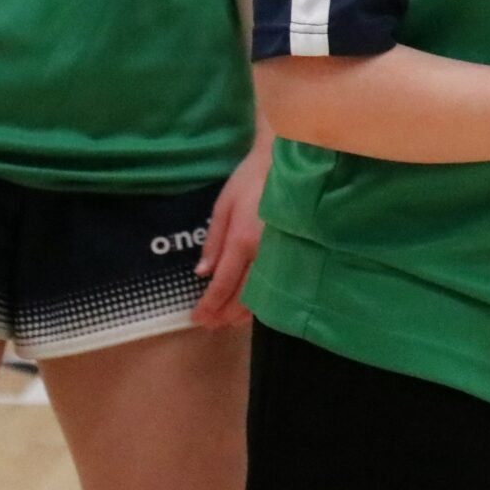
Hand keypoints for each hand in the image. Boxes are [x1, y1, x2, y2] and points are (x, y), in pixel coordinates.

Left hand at [192, 134, 270, 328]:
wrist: (286, 165)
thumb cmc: (250, 181)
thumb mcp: (223, 206)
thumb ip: (213, 242)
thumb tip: (202, 274)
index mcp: (242, 241)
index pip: (222, 285)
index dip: (208, 306)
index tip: (196, 318)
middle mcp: (263, 255)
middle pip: (241, 298)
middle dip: (222, 315)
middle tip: (208, 324)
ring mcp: (281, 257)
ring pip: (261, 297)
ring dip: (240, 313)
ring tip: (225, 320)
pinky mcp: (292, 255)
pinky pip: (275, 287)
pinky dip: (260, 301)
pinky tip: (250, 305)